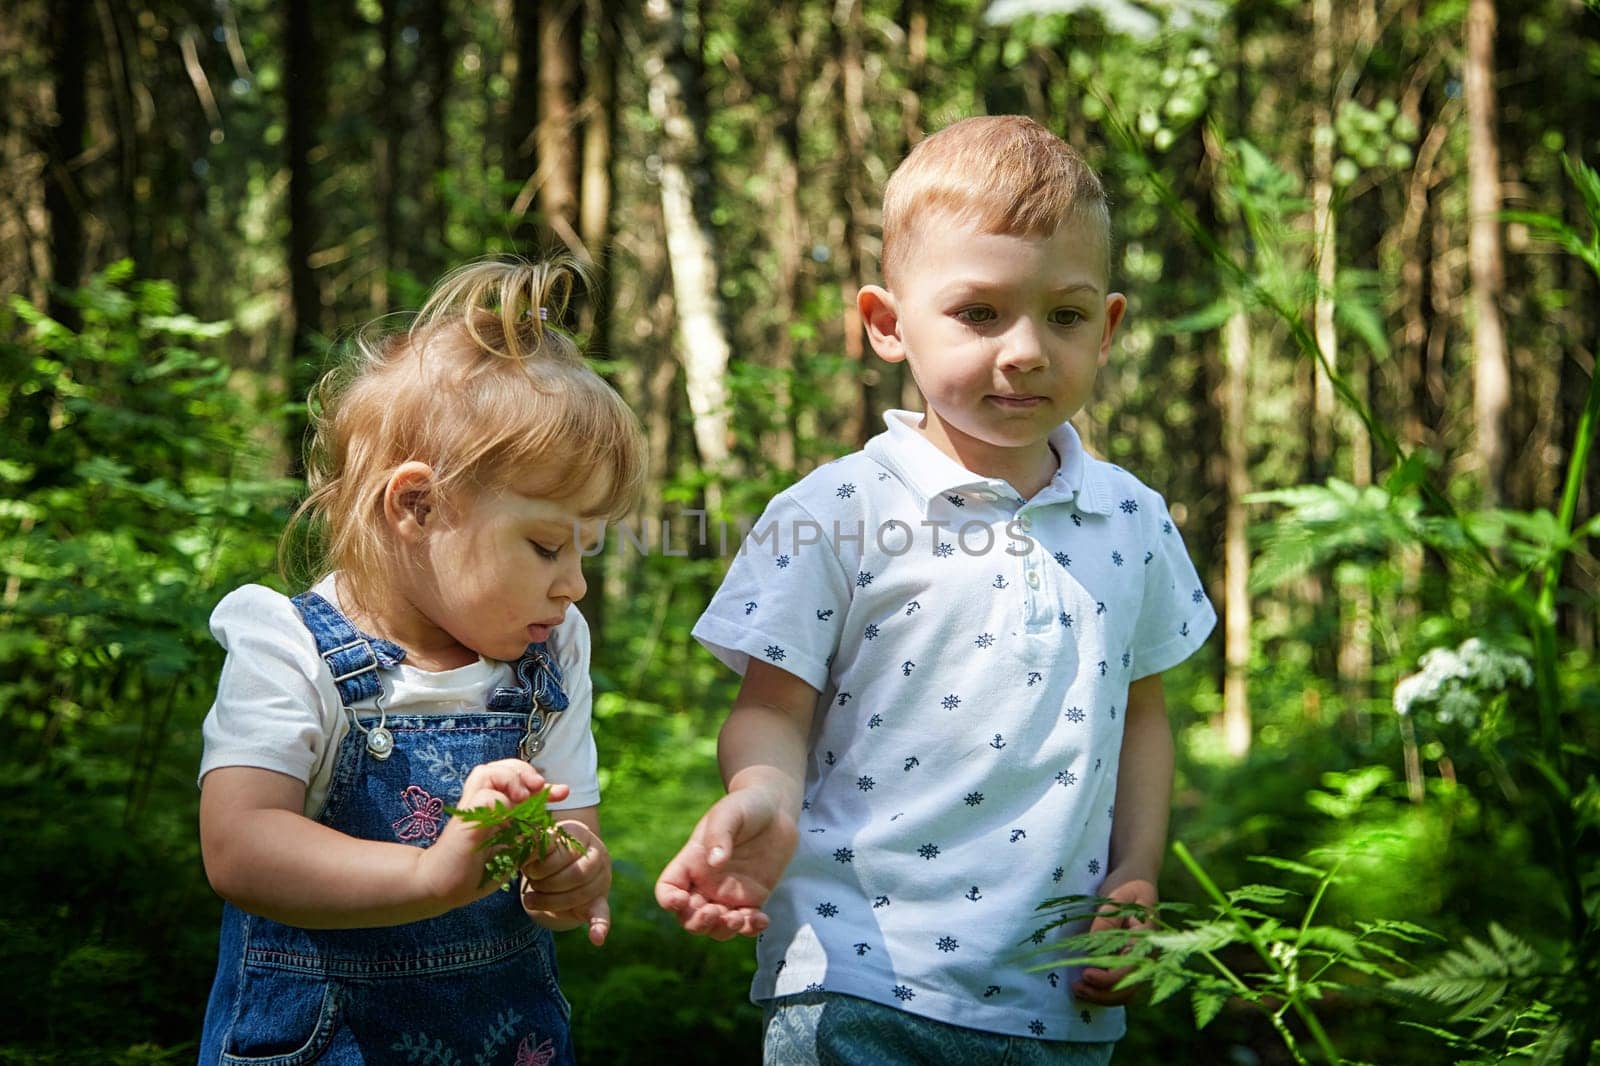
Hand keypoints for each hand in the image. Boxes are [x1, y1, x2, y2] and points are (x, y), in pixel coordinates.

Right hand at [419, 759, 569, 911]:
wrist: (443, 888)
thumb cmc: (476, 870)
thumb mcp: (511, 850)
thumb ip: (527, 834)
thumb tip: (551, 825)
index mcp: (491, 806)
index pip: (515, 779)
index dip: (539, 781)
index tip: (562, 792)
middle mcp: (479, 801)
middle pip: (500, 766)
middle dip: (525, 772)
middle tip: (539, 788)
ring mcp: (471, 808)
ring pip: (488, 772)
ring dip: (511, 779)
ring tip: (522, 799)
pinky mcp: (466, 820)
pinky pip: (485, 796)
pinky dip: (501, 802)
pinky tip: (508, 818)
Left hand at [520, 819, 611, 945]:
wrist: (560, 867)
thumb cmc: (543, 853)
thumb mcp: (537, 843)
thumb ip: (532, 843)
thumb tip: (520, 846)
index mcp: (581, 833)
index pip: (566, 850)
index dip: (543, 863)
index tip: (527, 867)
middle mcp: (597, 854)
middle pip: (577, 873)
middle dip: (547, 883)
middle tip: (530, 884)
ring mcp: (601, 878)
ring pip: (580, 894)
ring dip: (551, 901)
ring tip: (530, 900)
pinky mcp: (600, 901)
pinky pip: (602, 914)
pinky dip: (599, 926)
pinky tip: (596, 938)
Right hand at [654, 788, 798, 940]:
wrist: (775, 809)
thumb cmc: (745, 806)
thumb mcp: (729, 813)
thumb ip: (719, 835)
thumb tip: (715, 863)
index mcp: (691, 862)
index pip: (667, 888)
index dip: (668, 900)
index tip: (681, 900)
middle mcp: (705, 883)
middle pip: (688, 917)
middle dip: (697, 922)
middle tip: (715, 911)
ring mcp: (728, 893)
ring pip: (715, 927)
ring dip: (722, 930)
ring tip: (739, 918)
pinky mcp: (752, 899)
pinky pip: (745, 924)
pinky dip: (750, 929)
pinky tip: (761, 920)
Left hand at [1072, 874, 1156, 1005]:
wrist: (1137, 878)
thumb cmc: (1127, 884)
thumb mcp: (1116, 896)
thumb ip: (1106, 921)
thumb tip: (1092, 950)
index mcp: (1147, 938)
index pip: (1131, 969)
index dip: (1108, 979)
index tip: (1086, 973)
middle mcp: (1147, 955)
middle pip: (1129, 988)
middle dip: (1102, 994)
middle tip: (1077, 988)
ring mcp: (1140, 960)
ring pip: (1125, 990)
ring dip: (1102, 996)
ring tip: (1078, 989)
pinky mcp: (1130, 960)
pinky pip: (1121, 983)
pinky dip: (1104, 990)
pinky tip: (1085, 985)